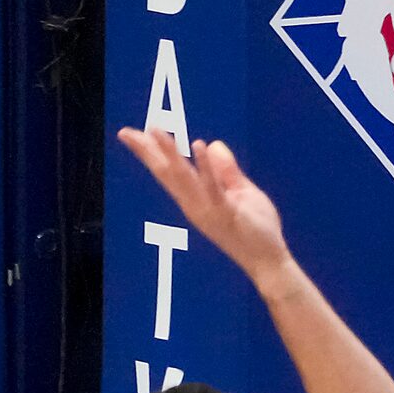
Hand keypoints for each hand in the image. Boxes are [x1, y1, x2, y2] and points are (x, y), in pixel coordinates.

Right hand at [117, 129, 291, 279]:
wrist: (267, 261)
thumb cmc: (255, 228)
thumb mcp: (241, 192)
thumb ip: (226, 170)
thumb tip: (213, 144)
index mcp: (195, 199)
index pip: (168, 172)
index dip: (150, 153)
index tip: (132, 134)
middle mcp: (194, 205)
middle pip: (166, 174)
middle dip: (146, 152)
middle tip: (126, 133)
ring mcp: (207, 209)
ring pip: (183, 177)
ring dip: (170, 153)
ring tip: (155, 131)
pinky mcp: (225, 212)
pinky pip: (212, 186)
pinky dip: (205, 165)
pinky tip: (198, 145)